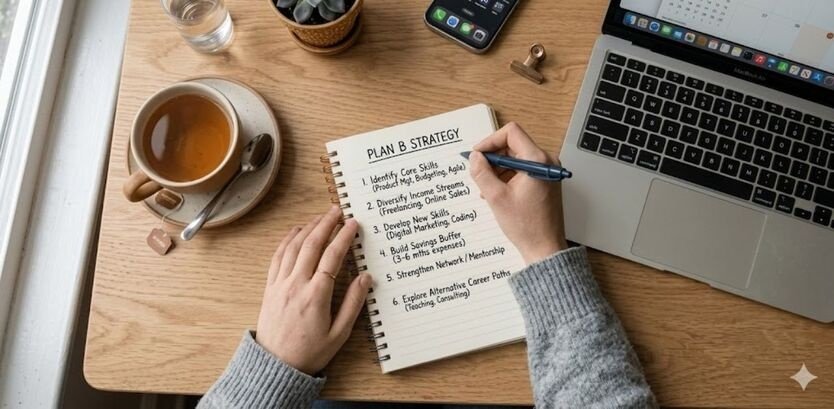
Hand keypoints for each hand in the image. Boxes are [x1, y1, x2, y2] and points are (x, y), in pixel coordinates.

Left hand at [255, 206, 371, 374]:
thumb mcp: (339, 334)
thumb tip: (365, 278)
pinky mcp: (270, 288)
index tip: (353, 224)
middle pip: (312, 245)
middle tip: (337, 210)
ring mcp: (280, 285)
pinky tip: (295, 233)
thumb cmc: (309, 353)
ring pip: (293, 247)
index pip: (332, 257)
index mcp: (316, 296)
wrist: (275, 367)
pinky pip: (277, 257)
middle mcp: (296, 285)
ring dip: (307, 228)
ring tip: (320, 218)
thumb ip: (353, 304)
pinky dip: (287, 241)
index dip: (344, 237)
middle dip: (326, 224)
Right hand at [469, 122, 568, 263]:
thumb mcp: (496, 197)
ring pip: (516, 159)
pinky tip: (496, 194)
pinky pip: (522, 170)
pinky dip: (507, 178)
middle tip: (478, 173)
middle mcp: (546, 162)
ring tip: (486, 190)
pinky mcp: (544, 182)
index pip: (511, 133)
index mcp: (538, 161)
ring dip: (498, 170)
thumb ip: (482, 173)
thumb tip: (474, 157)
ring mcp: (547, 172)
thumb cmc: (526, 226)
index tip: (477, 155)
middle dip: (493, 159)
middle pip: (513, 145)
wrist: (544, 248)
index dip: (490, 141)